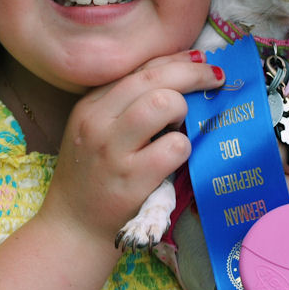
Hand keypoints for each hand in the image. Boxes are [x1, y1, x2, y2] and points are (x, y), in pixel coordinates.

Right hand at [39, 51, 223, 243]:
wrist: (73, 229)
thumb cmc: (92, 178)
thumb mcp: (94, 133)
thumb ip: (126, 106)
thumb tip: (180, 76)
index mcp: (89, 106)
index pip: (139, 68)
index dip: (176, 60)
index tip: (201, 60)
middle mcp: (97, 122)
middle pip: (154, 77)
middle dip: (193, 74)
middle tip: (215, 79)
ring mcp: (114, 151)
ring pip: (164, 103)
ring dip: (184, 110)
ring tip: (181, 127)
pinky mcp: (132, 179)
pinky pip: (176, 147)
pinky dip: (185, 148)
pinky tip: (176, 157)